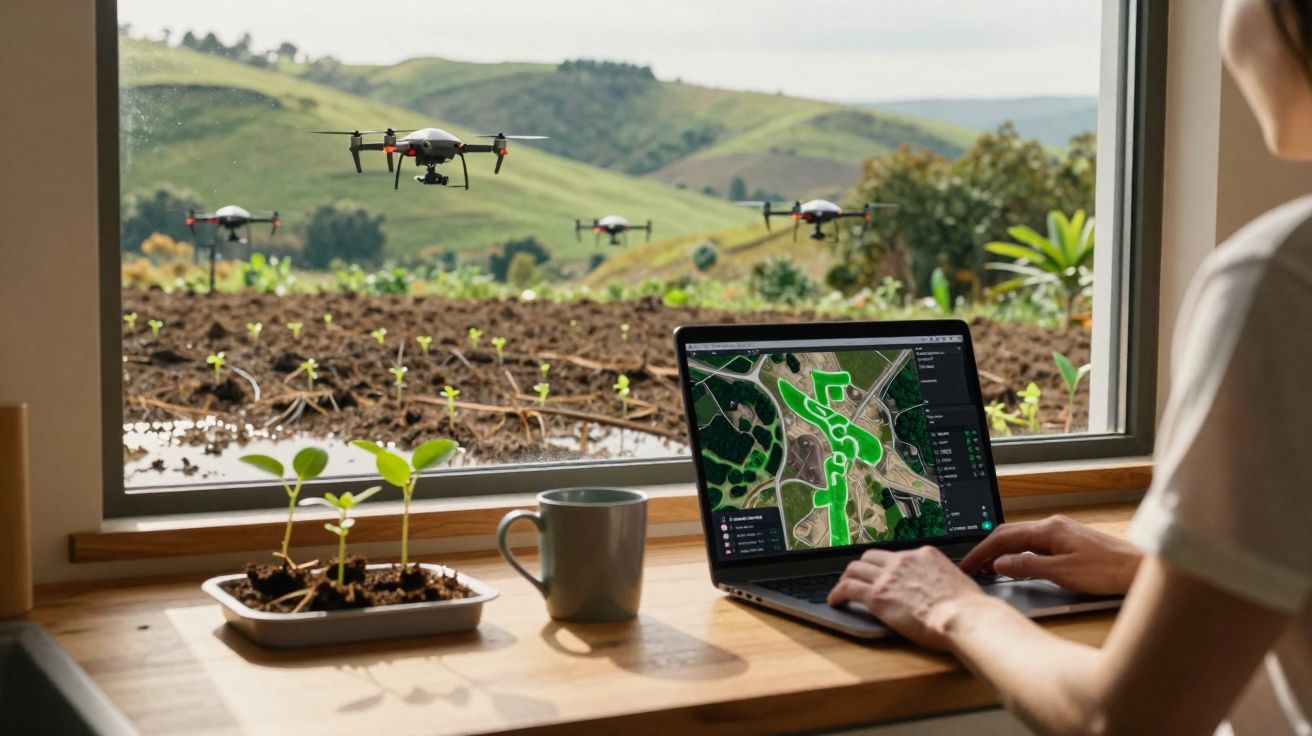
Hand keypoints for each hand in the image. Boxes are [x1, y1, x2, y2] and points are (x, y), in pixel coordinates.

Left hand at [827, 546, 993, 650]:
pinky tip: (834, 600)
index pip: (897, 555)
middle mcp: (903, 560)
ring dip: (846, 578)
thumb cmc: (968, 608)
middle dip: (863, 567)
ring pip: (855, 569)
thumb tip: (943, 589)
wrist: (963, 617)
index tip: (883, 574)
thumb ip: (943, 580)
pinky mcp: (877, 595)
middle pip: (871, 557)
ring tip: (842, 589)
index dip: (886, 565)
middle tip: (858, 578)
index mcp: (924, 555)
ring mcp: (888, 576)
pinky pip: (848, 588)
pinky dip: (837, 592)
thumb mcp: (958, 582)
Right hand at [959, 514, 1142, 595]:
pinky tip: (1017, 564)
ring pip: (1022, 538)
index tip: (967, 564)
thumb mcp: (1062, 573)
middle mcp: (1053, 525)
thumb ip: (1028, 566)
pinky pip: (1035, 543)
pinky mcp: (1070, 541)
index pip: (1004, 537)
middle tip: (972, 566)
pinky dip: (1018, 553)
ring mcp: (1062, 532)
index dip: (982, 551)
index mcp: (1049, 529)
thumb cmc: (1108, 571)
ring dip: (1002, 551)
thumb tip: (1000, 562)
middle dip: (987, 549)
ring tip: (988, 567)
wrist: (1140, 569)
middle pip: (1010, 533)